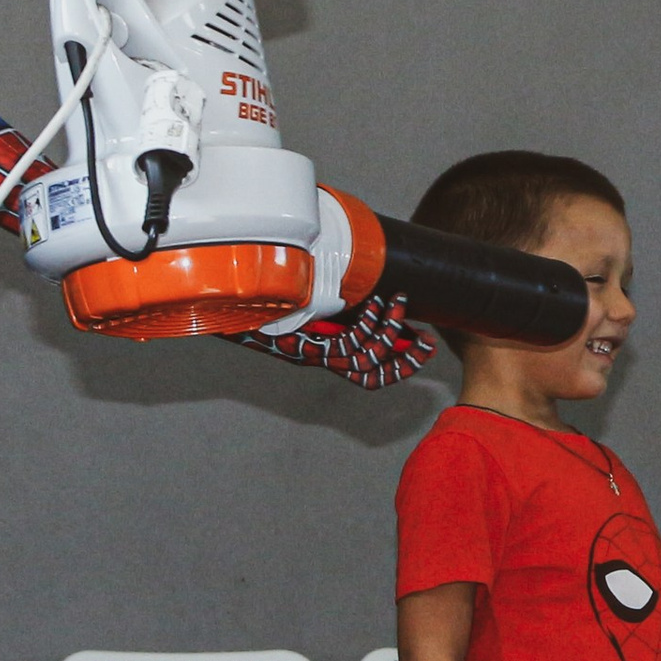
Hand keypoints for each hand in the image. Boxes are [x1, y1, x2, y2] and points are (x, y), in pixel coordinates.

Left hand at [242, 293, 436, 389]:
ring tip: (398, 301)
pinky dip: (366, 323)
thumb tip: (365, 284)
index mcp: (328, 358)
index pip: (374, 376)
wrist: (235, 309)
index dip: (401, 367)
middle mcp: (324, 363)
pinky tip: (372, 301)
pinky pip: (347, 342)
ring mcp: (317, 357)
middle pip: (374, 373)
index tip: (425, 347)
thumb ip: (332, 304)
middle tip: (425, 339)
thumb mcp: (307, 306)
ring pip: (366, 356)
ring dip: (388, 329)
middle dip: (405, 360)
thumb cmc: (271, 306)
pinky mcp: (308, 346)